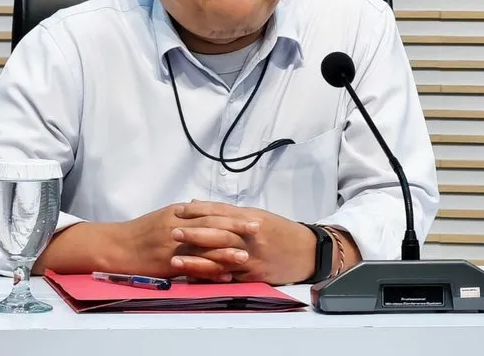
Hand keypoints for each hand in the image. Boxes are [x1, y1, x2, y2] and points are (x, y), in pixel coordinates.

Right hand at [117, 203, 260, 279]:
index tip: (253, 216)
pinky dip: (209, 271)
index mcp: (177, 213)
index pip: (210, 212)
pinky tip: (224, 276)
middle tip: (258, 230)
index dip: (232, 214)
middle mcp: (176, 226)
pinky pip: (192, 267)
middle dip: (235, 227)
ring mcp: (172, 246)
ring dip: (226, 252)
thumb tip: (202, 207)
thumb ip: (185, 214)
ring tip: (246, 256)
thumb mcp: (163, 216)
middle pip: (211, 225)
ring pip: (203, 248)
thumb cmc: (141, 232)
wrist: (117, 246)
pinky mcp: (166, 264)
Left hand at [171, 201, 316, 284]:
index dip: (199, 211)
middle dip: (195, 233)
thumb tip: (196, 204)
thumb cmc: (280, 232)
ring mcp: (253, 258)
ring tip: (176, 260)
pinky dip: (211, 278)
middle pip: (220, 234)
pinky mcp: (255, 276)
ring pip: (222, 258)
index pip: (221, 212)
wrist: (309, 252)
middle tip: (173, 232)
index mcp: (250, 218)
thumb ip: (227, 212)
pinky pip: (230, 278)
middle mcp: (251, 237)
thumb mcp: (257, 215)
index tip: (179, 210)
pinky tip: (194, 279)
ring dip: (197, 260)